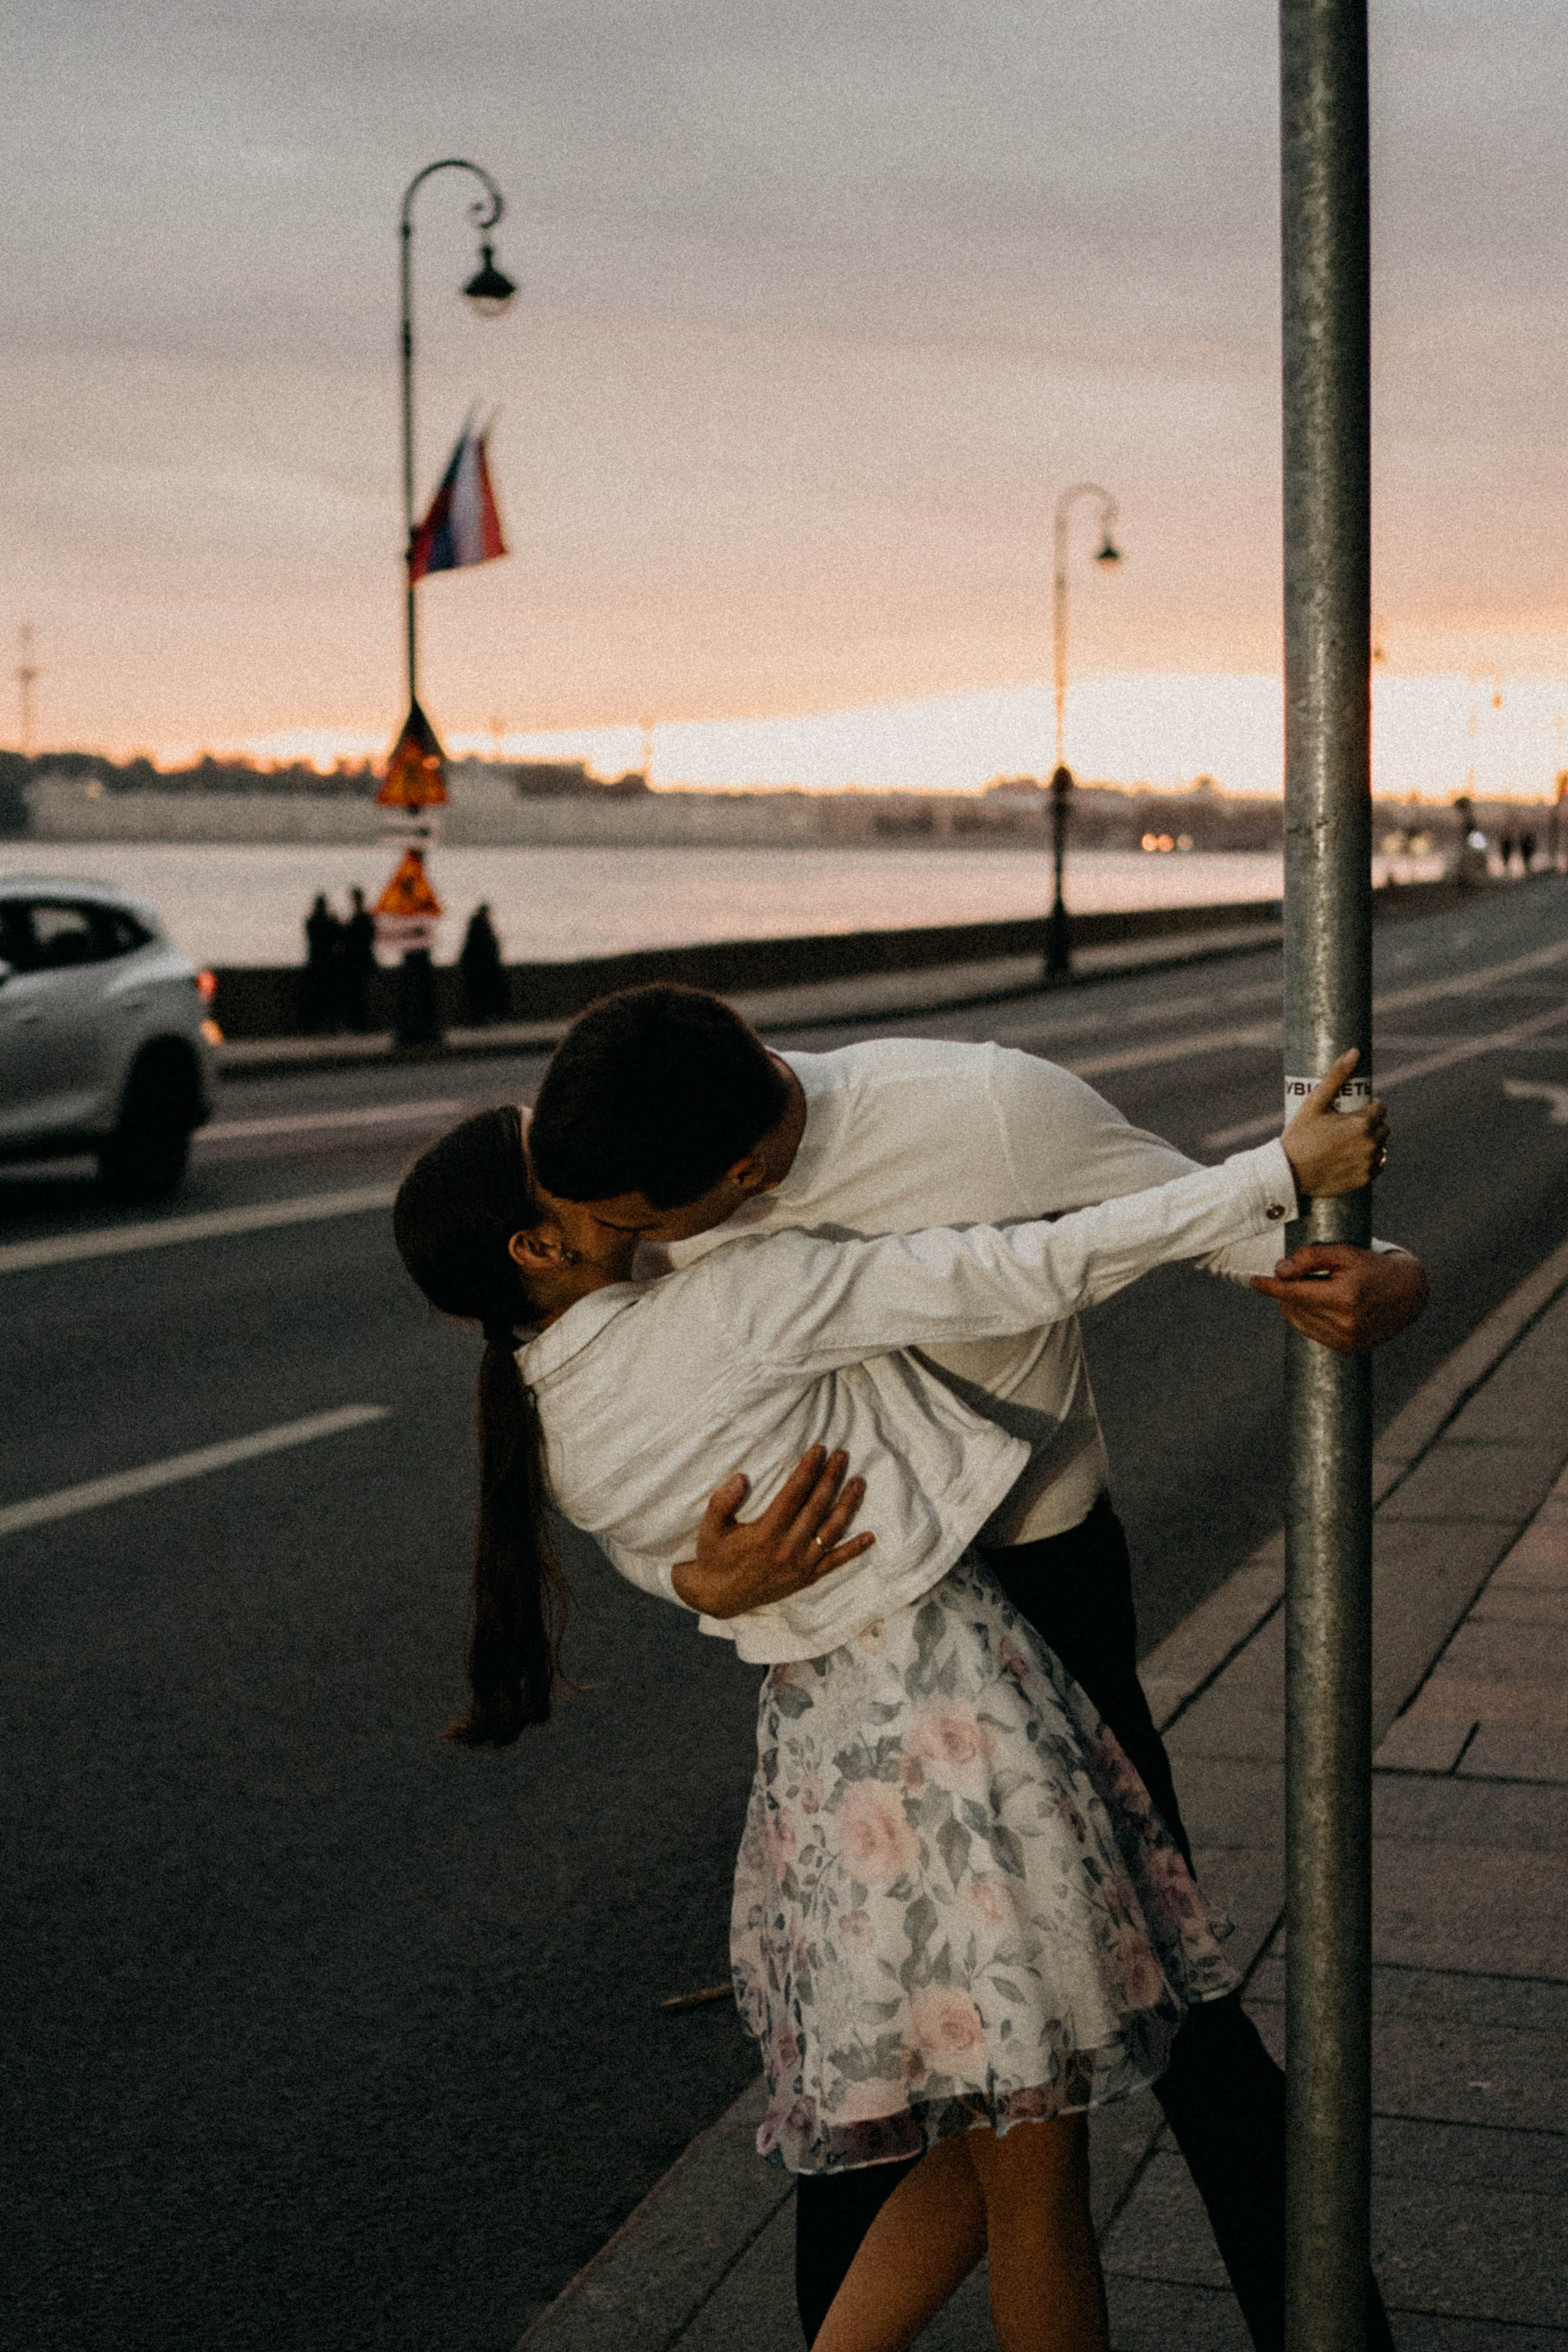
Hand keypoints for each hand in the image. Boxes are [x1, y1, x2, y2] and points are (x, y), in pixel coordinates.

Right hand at [670, 1446, 874, 1617]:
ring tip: (859, 1482)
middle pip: (816, 1507)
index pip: (793, 1494)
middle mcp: (787, 1549)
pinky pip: (834, 1563)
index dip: (808, 1470)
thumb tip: (741, 1478)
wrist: (718, 1598)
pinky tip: (869, 1536)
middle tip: (843, 1456)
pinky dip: (853, 1550)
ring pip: (831, 1531)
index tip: (819, 1450)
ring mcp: (799, 1566)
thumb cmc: (714, 1557)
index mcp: (765, 1533)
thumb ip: (722, 1502)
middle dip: (831, 1478)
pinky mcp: (806, 1578)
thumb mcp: (709, 1528)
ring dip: (847, 1505)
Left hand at [1250, 1244, 1428, 1352]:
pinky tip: (1322, 1304)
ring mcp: (1347, 1339)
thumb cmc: (1374, 1267)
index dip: (1270, 1286)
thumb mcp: (1345, 1252)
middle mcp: (1346, 1323)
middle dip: (1289, 1290)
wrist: (1409, 1292)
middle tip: (1303, 1274)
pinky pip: (1312, 1333)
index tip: (1253, 1280)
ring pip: (1300, 1321)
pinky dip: (1308, 1317)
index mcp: (1345, 1297)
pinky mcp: (1348, 1348)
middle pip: (1294, 1306)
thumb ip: (1311, 1257)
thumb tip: (1280, 1270)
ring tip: (1316, 1288)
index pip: (1294, 1293)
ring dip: (1296, 1304)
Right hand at [1281, 1049, 1388, 1198]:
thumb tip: (1354, 1052)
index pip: (1380, 1108)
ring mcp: (1368, 1163)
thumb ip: (1336, 1076)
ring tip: (1351, 1143)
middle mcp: (1370, 1143)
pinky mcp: (1364, 1179)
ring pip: (1381, 1147)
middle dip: (1371, 1125)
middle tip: (1350, 1127)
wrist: (1288, 1173)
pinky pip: (1376, 1166)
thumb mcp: (1315, 1102)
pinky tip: (1353, 1159)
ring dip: (1372, 1143)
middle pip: (1383, 1128)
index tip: (1356, 1110)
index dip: (1369, 1107)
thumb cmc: (1300, 1135)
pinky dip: (1369, 1162)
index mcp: (1362, 1122)